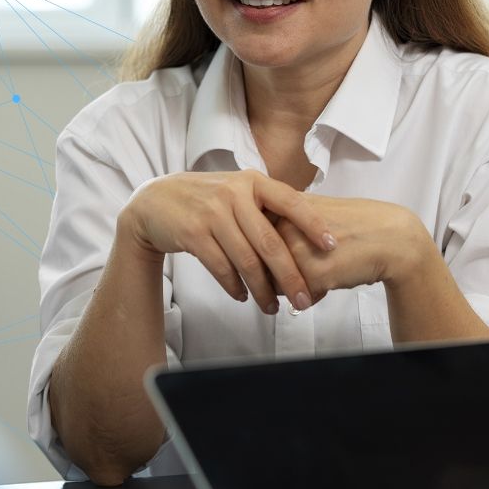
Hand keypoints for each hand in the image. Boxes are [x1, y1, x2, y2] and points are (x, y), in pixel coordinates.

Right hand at [119, 170, 335, 313]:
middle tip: (304, 299)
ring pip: (246, 260)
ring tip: (273, 307)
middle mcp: (234, 194)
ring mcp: (212, 213)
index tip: (332, 245)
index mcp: (253, 181)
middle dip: (290, 275)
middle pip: (270, 242)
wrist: (155, 201)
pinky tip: (243, 296)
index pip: (291, 202)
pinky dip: (235, 286)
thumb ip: (267, 204)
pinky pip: (221, 267)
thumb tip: (311, 231)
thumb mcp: (238, 190)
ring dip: (262, 290)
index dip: (313, 224)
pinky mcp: (193, 233)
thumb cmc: (208, 199)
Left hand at [271, 194, 418, 301]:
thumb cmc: (355, 226)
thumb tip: (257, 253)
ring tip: (323, 273)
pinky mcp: (314, 273)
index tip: (291, 256)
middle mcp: (286, 225)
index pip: (254, 242)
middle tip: (313, 266)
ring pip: (277, 285)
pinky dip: (314, 296)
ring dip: (297, 287)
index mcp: (283, 207)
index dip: (271, 257)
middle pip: (262, 266)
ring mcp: (298, 249)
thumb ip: (284, 226)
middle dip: (282, 275)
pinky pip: (299, 298)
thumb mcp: (312, 214)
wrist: (391, 237)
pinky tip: (332, 282)